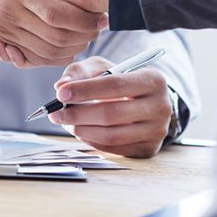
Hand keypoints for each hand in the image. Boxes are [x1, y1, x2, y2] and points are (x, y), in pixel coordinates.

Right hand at [0, 0, 107, 66]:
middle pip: (55, 38)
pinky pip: (31, 59)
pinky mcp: (4, 40)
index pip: (57, 15)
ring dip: (73, 48)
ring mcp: (5, 30)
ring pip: (46, 53)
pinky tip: (70, 45)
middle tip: (100, 29)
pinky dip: (53, 58)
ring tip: (90, 36)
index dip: (83, 20)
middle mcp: (11, 14)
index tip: (101, 16)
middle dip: (83, 37)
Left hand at [47, 56, 172, 157]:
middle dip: (78, 113)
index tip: (61, 93)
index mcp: (153, 79)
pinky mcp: (148, 149)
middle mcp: (160, 106)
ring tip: (66, 122)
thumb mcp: (104, 67)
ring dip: (82, 130)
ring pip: (112, 135)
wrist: (148, 102)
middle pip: (112, 113)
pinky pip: (114, 148)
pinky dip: (92, 140)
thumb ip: (81, 72)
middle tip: (56, 113)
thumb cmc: (122, 82)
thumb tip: (61, 86)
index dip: (85, 90)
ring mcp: (157, 130)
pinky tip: (81, 131)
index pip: (115, 85)